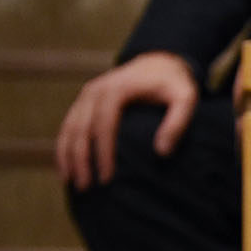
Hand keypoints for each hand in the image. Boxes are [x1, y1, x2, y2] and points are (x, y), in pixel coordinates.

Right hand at [54, 51, 195, 189]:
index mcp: (117, 88)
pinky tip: (66, 169)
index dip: (103, 152)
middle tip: (87, 187)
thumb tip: (161, 152)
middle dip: (81, 159)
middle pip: (81, 128)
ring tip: (72, 183)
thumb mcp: (186, 98)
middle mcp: (95, 89)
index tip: (108, 177)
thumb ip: (178, 123)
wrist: (158, 62)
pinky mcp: (83, 102)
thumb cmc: (174, 84)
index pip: (104, 124)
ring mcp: (86, 95)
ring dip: (67, 156)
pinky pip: (68, 126)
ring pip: (69, 128)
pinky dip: (64, 147)